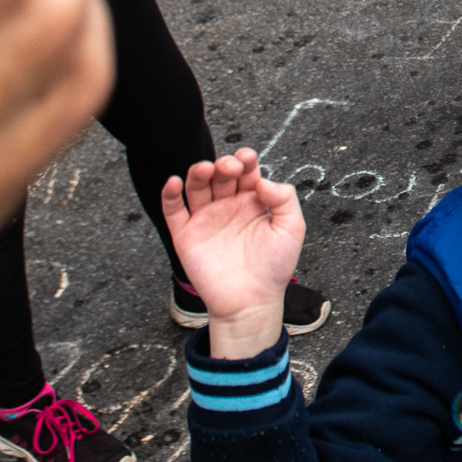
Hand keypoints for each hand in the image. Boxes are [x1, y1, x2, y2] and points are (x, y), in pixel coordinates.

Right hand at [161, 151, 303, 358]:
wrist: (251, 303)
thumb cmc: (274, 268)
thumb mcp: (292, 229)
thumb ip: (284, 199)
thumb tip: (263, 181)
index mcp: (252, 201)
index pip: (246, 172)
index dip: (245, 160)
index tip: (248, 159)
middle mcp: (227, 206)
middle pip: (220, 175)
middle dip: (224, 165)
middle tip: (231, 168)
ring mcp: (206, 219)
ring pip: (196, 186)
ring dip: (198, 173)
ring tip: (205, 169)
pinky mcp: (186, 236)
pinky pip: (173, 210)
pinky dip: (170, 194)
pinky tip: (175, 182)